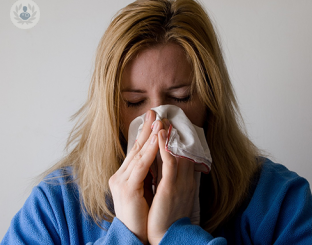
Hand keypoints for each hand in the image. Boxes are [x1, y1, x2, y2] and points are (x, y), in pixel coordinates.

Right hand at [109, 110, 161, 243]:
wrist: (135, 235)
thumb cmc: (142, 213)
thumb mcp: (144, 189)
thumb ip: (147, 173)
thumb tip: (158, 157)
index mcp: (123, 175)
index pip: (135, 151)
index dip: (144, 135)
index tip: (153, 120)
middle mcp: (119, 176)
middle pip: (135, 148)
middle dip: (146, 129)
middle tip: (154, 113)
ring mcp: (121, 181)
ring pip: (137, 154)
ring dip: (150, 137)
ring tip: (159, 122)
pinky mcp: (127, 188)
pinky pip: (141, 166)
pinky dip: (149, 152)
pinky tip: (157, 141)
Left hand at [147, 122, 197, 244]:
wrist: (166, 235)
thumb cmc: (167, 215)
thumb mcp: (171, 193)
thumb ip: (169, 177)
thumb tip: (163, 164)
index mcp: (184, 179)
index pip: (179, 153)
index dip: (173, 138)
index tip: (166, 124)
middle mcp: (184, 177)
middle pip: (178, 148)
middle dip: (170, 131)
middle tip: (163, 114)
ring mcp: (179, 181)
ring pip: (174, 151)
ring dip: (167, 134)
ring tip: (160, 118)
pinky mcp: (171, 187)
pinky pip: (169, 163)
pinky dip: (165, 147)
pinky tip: (160, 134)